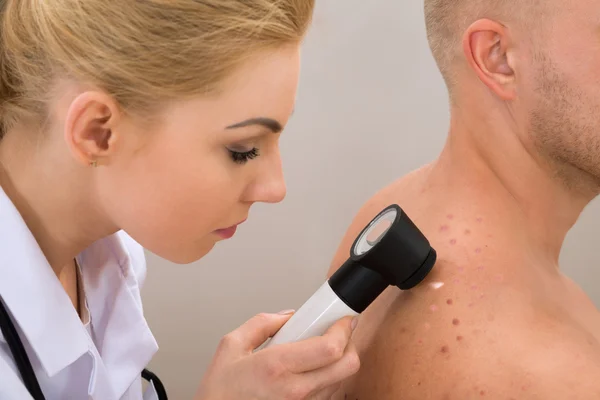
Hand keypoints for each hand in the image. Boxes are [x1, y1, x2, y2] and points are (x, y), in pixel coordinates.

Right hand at [195, 311, 359, 399]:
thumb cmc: (221, 391)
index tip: (344, 319)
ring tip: (319, 353)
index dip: (344, 329)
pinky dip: (328, 379)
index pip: (329, 348)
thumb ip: (262, 323)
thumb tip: (288, 316)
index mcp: (276, 367)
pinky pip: (329, 394)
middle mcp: (294, 390)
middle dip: (349, 344)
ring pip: (341, 380)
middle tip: (339, 333)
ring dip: (338, 362)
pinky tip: (312, 371)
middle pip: (347, 366)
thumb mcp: (231, 345)